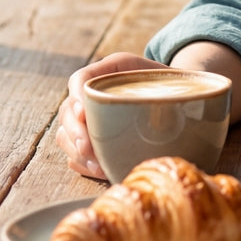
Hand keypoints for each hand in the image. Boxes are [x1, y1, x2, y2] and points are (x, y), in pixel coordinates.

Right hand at [55, 52, 166, 179]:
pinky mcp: (88, 139)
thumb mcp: (170, 75)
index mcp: (109, 70)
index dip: (77, 96)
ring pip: (65, 135)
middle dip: (75, 132)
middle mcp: (91, 93)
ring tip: (98, 164)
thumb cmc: (172, 84)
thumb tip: (175, 101)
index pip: (80, 79)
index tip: (83, 113)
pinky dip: (84, 163)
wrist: (174, 96)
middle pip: (67, 111)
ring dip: (78, 151)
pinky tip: (100, 170)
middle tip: (87, 147)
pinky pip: (74, 154)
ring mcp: (86, 118)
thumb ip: (169, 83)